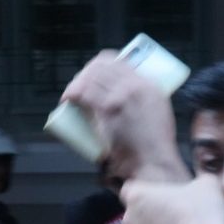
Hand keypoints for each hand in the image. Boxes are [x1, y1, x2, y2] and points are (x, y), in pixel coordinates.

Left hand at [61, 53, 187, 182]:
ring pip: (91, 78)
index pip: (119, 62)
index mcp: (149, 85)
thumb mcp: (156, 114)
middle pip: (102, 66)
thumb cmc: (153, 148)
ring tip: (70, 95)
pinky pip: (85, 93)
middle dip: (85, 74)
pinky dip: (72, 94)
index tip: (92, 74)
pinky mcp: (108, 109)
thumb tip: (122, 97)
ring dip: (76, 84)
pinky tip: (67, 99)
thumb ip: (142, 102)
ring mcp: (122, 96)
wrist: (153, 162)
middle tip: (77, 86)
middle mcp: (136, 86)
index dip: (100, 65)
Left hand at [120, 175, 223, 223]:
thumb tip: (204, 183)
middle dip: (150, 217)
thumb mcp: (208, 185)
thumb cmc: (203, 215)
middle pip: (135, 216)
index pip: (130, 191)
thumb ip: (199, 180)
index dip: (145, 194)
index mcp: (137, 196)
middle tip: (174, 220)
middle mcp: (129, 219)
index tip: (161, 200)